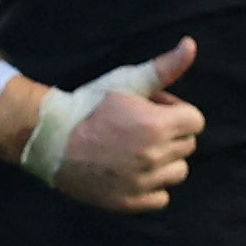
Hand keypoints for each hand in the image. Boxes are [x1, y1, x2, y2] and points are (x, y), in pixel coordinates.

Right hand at [47, 38, 203, 214]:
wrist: (50, 138)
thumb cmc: (88, 104)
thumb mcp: (126, 80)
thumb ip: (164, 68)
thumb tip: (191, 44)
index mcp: (157, 125)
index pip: (195, 121)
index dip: (175, 111)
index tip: (151, 110)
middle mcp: (153, 156)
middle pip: (187, 146)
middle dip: (170, 135)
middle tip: (139, 128)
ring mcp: (142, 182)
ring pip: (177, 172)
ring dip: (164, 162)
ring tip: (137, 152)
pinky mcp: (129, 201)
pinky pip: (161, 198)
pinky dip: (152, 188)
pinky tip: (132, 173)